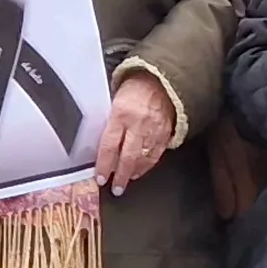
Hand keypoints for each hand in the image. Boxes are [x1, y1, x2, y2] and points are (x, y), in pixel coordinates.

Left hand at [94, 74, 175, 193]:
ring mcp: (153, 130)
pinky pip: (156, 155)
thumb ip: (110, 122)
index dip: (104, 165)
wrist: (161, 79)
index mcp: (121, 114)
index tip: (101, 177)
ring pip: (142, 159)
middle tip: (115, 188)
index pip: (109, 145)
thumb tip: (101, 145)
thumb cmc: (135, 89)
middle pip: (127, 157)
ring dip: (133, 172)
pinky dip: (147, 165)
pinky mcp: (165, 133)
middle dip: (120, 176)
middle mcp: (138, 124)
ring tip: (126, 181)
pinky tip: (140, 170)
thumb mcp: (115, 100)